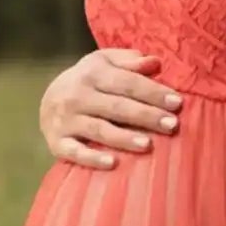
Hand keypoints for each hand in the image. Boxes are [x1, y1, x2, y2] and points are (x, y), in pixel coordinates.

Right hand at [41, 50, 183, 168]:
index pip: (127, 82)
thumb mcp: (104, 64)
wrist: (47, 101)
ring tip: (148, 144)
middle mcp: (77, 95)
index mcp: (92, 73)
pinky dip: (92, 159)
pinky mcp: (57, 143)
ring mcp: (65, 120)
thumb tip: (155, 62)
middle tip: (172, 125)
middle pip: (117, 107)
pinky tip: (113, 163)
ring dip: (124, 138)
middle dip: (146, 116)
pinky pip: (76, 152)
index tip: (178, 103)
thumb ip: (129, 62)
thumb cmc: (89, 82)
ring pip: (99, 130)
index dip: (153, 92)